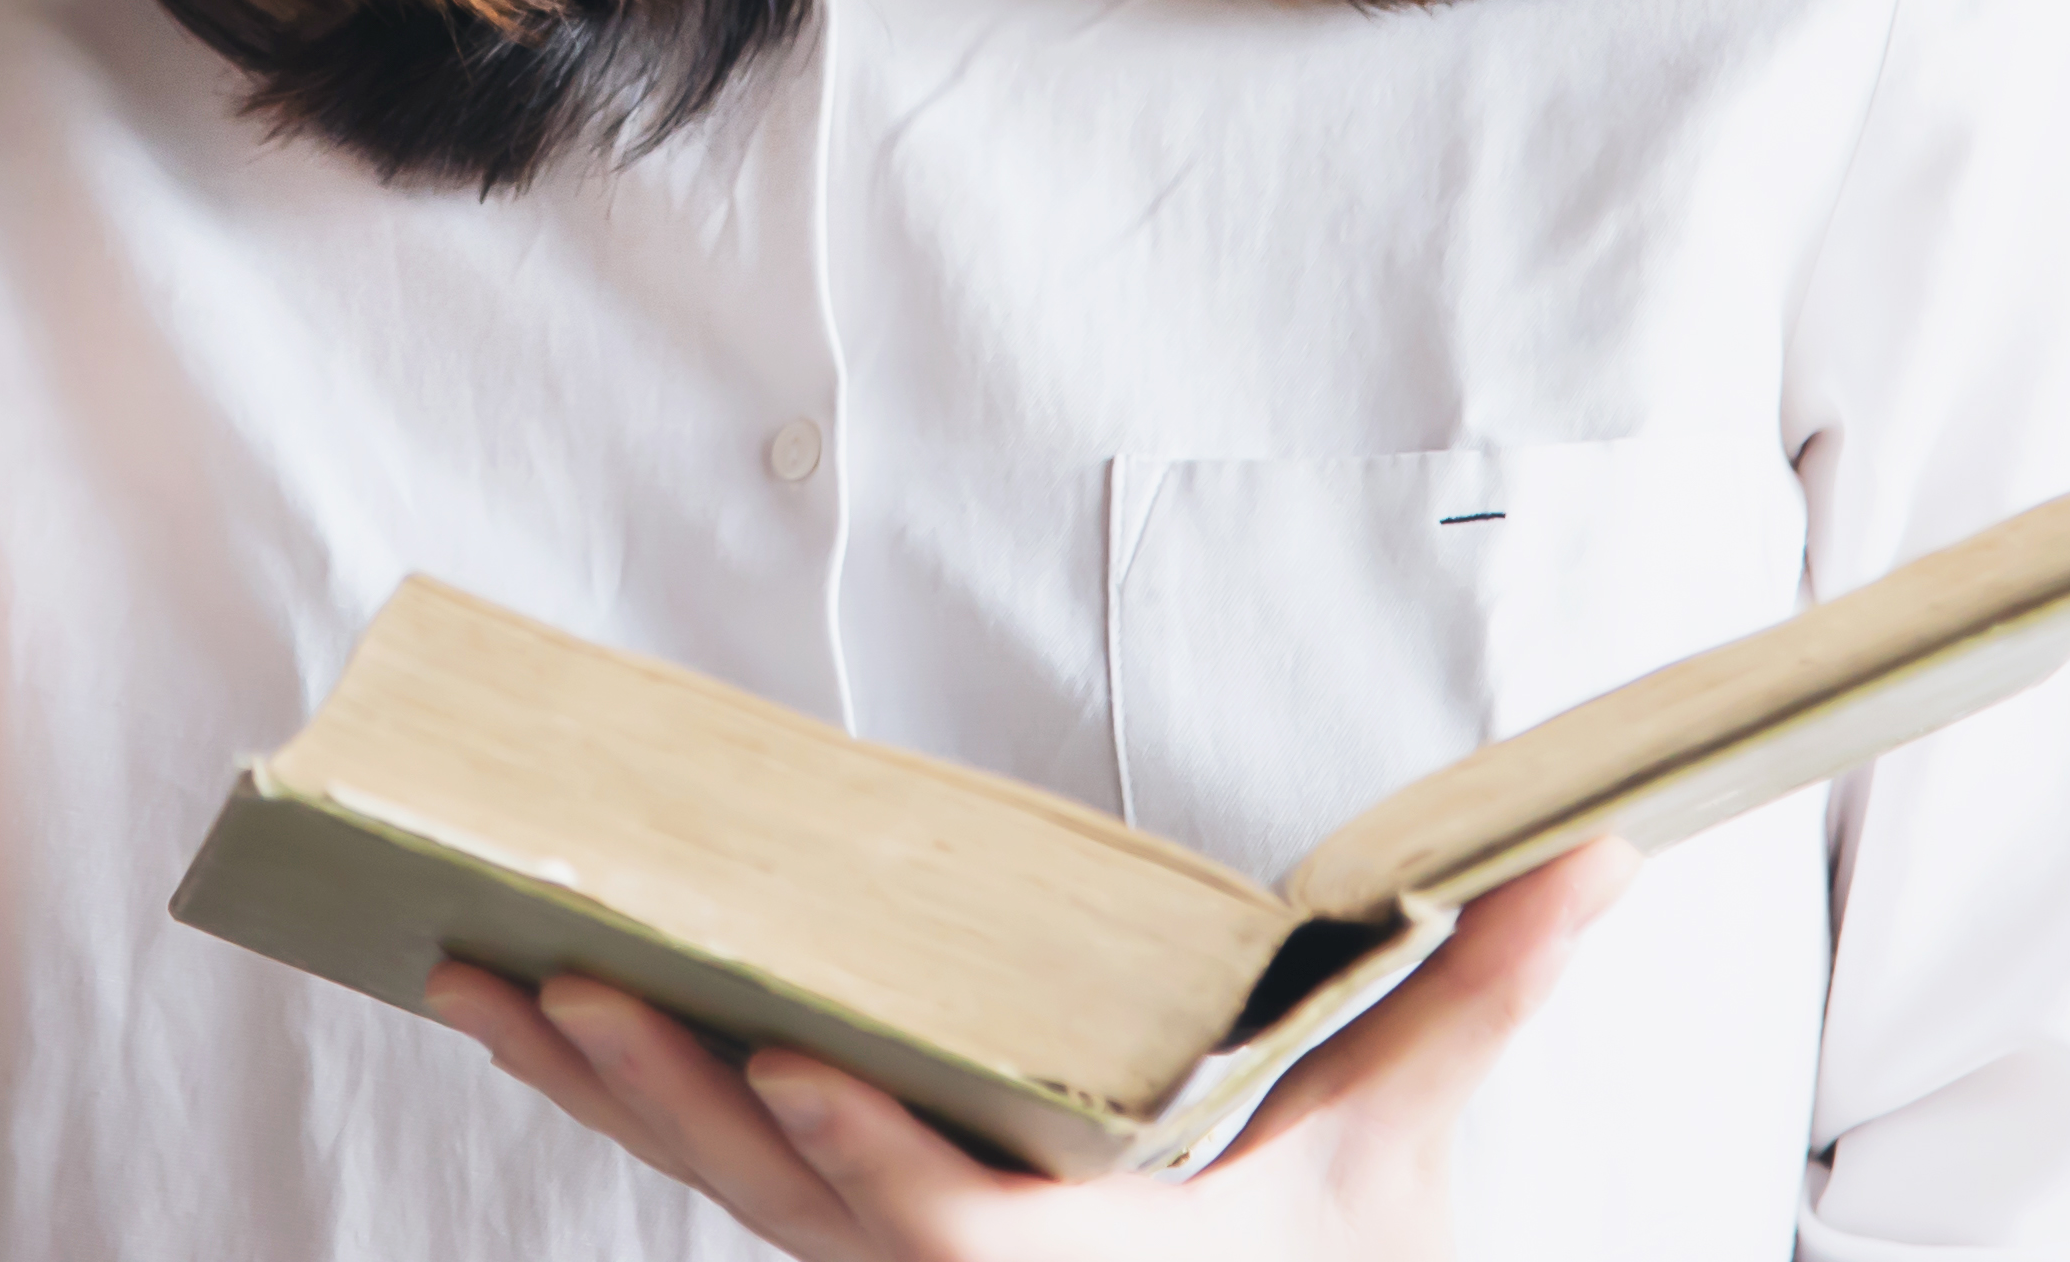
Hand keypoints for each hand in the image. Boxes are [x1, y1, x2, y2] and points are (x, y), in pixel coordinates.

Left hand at [418, 846, 1639, 1260]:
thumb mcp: (1422, 1137)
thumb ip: (1489, 992)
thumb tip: (1603, 850)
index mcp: (1093, 1261)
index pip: (953, 1229)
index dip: (866, 1156)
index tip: (774, 1062)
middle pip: (781, 1191)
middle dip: (655, 1087)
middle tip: (533, 969)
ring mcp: (893, 1261)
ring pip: (716, 1180)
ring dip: (591, 1084)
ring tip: (466, 968)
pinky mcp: (855, 1234)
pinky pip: (713, 1165)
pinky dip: (614, 1092)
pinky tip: (520, 1009)